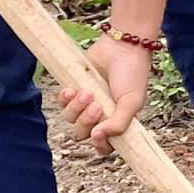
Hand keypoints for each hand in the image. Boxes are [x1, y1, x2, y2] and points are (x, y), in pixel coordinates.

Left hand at [59, 36, 150, 155]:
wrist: (121, 46)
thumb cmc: (132, 73)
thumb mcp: (132, 100)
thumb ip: (119, 122)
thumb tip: (98, 136)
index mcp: (118, 121)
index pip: (105, 146)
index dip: (99, 145)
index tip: (98, 135)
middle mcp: (102, 115)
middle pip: (83, 134)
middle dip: (86, 121)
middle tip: (96, 105)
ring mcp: (87, 103)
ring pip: (70, 119)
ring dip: (76, 108)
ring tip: (86, 91)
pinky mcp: (74, 90)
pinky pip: (61, 104)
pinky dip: (65, 98)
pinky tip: (72, 89)